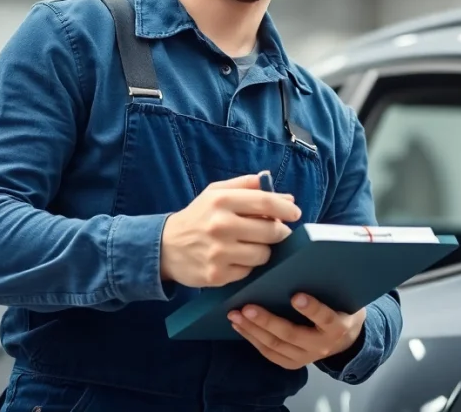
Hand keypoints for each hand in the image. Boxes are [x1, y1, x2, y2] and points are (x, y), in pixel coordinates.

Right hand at [160, 174, 301, 287]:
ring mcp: (219, 252)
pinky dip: (248, 266)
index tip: (295, 213)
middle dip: (279, 232)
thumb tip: (285, 195)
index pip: (265, 202)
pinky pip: (249, 271)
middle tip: (275, 232)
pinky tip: (237, 259)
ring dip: (264, 251)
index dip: (286, 208)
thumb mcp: (216, 193)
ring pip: (264, 254)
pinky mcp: (217, 275)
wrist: (165, 248)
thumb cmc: (198, 217)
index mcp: (221, 201)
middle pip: (271, 231)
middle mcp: (220, 225)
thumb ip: (248, 186)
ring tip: (252, 245)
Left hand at [228, 293, 365, 369]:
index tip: (296, 296)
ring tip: (235, 315)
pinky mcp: (293, 363)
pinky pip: (269, 352)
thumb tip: (300, 261)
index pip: (325, 318)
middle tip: (248, 307)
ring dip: (253, 330)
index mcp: (338, 327)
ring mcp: (306, 357)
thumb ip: (325, 286)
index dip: (311, 309)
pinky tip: (239, 326)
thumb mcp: (340, 297)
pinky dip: (252, 338)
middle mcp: (322, 345)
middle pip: (292, 334)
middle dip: (267, 321)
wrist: (345, 339)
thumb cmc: (339, 308)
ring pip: (276, 345)